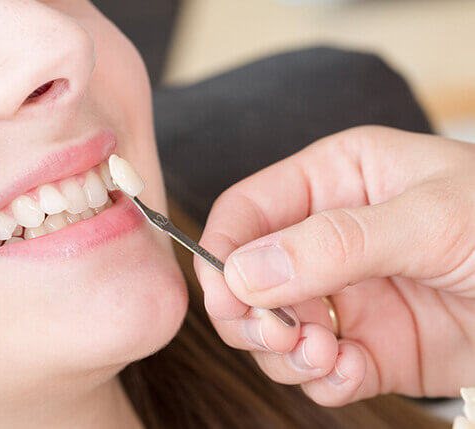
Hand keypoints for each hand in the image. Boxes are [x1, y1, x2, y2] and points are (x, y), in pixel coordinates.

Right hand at [195, 126, 474, 405]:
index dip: (224, 251)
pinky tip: (348, 373)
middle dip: (252, 313)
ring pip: (274, 330)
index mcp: (335, 181)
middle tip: (280, 335)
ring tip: (326, 355)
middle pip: (248, 277)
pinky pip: (317, 369)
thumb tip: (244, 272)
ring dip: (286, 352)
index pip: (247, 210)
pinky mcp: (368, 347)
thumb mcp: (432, 218)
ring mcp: (346, 296)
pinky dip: (321, 380)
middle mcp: (328, 238)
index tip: (227, 297)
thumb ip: (335, 242)